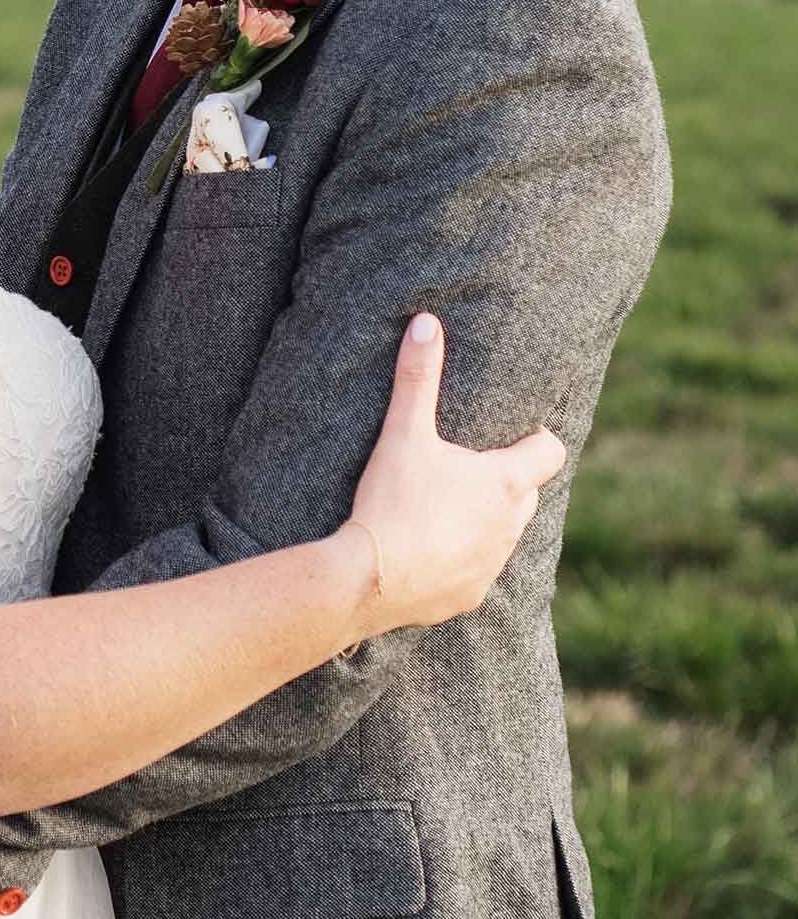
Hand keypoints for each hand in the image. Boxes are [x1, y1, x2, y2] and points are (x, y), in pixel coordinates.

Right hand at [343, 314, 566, 637]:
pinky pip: (478, 572)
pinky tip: (430, 552)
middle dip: (509, 480)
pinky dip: (462, 560)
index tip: (520, 433)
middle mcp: (510, 526)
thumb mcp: (403, 434)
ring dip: (488, 520)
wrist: (368, 580)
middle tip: (471, 468)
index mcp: (504, 482)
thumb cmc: (392, 501)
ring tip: (447, 508)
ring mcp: (492, 565)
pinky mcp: (470, 596)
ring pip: (506, 534)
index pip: (549, 452)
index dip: (539, 439)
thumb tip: (427, 322)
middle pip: (529, 494)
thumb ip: (417, 377)